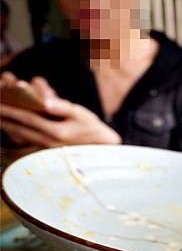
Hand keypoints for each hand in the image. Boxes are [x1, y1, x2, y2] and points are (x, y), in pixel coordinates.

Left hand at [0, 75, 121, 146]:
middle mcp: (49, 141)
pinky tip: (11, 129)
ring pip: (21, 136)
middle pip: (20, 128)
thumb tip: (43, 101)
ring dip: (8, 126)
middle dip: (4, 118)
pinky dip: (16, 133)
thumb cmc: (92, 127)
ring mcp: (47, 147)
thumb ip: (62, 106)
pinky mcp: (47, 149)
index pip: (28, 119)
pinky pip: (27, 140)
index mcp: (56, 131)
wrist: (102, 147)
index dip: (11, 110)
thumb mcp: (80, 113)